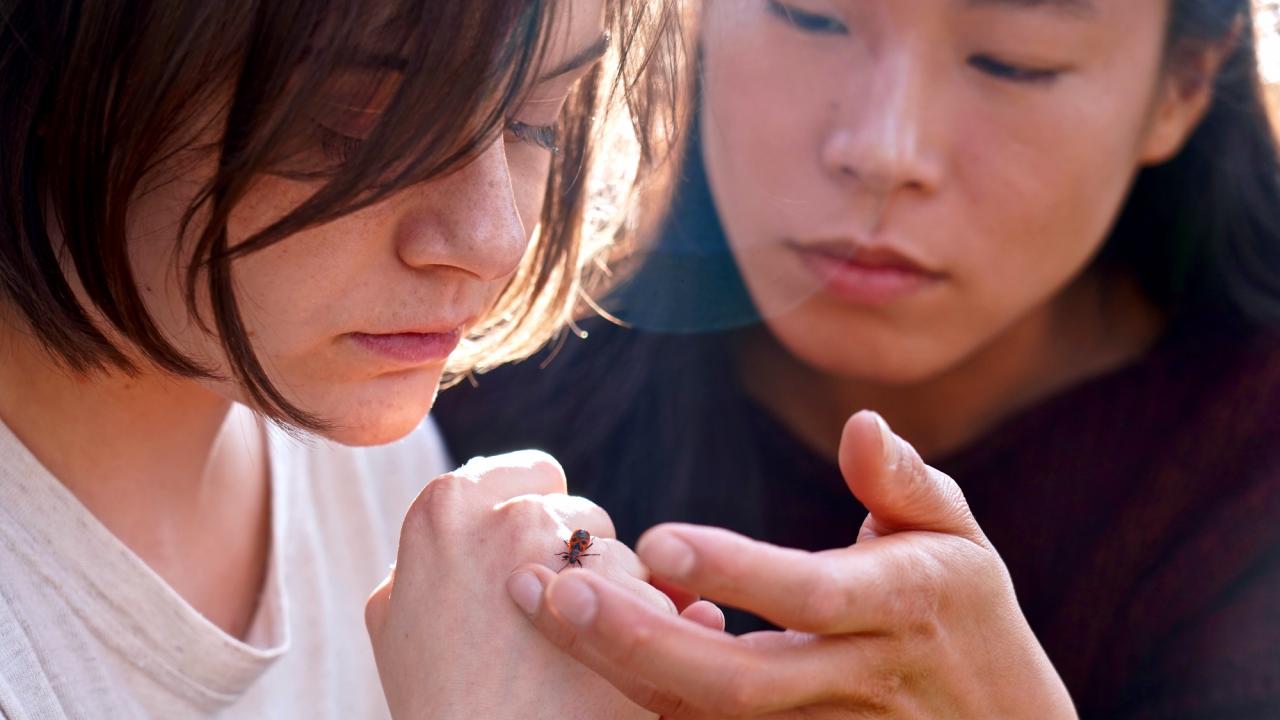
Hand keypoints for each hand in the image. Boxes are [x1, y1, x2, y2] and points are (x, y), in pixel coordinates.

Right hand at [365, 450, 722, 719]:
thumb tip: (476, 523)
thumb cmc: (433, 697)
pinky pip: (657, 599)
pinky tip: (615, 667)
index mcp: (447, 505)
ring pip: (623, 556)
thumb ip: (429, 553)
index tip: (542, 559)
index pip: (534, 473)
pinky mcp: (626, 606)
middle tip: (558, 618)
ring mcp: (571, 560)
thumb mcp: (395, 614)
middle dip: (580, 560)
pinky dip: (652, 630)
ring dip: (619, 596)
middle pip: (582, 515)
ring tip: (582, 652)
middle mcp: (514, 516)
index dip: (544, 519)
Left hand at [510, 412, 1077, 718]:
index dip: (735, 570)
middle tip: (549, 584)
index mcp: (900, 605)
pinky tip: (584, 641)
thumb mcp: (956, 536)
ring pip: (708, 717)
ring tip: (539, 603)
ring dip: (618, 665)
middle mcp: (854, 678)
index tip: (655, 541)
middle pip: (739, 680)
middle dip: (636, 638)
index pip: (811, 594)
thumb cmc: (963, 611)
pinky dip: (642, 693)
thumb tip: (862, 422)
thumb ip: (905, 481)